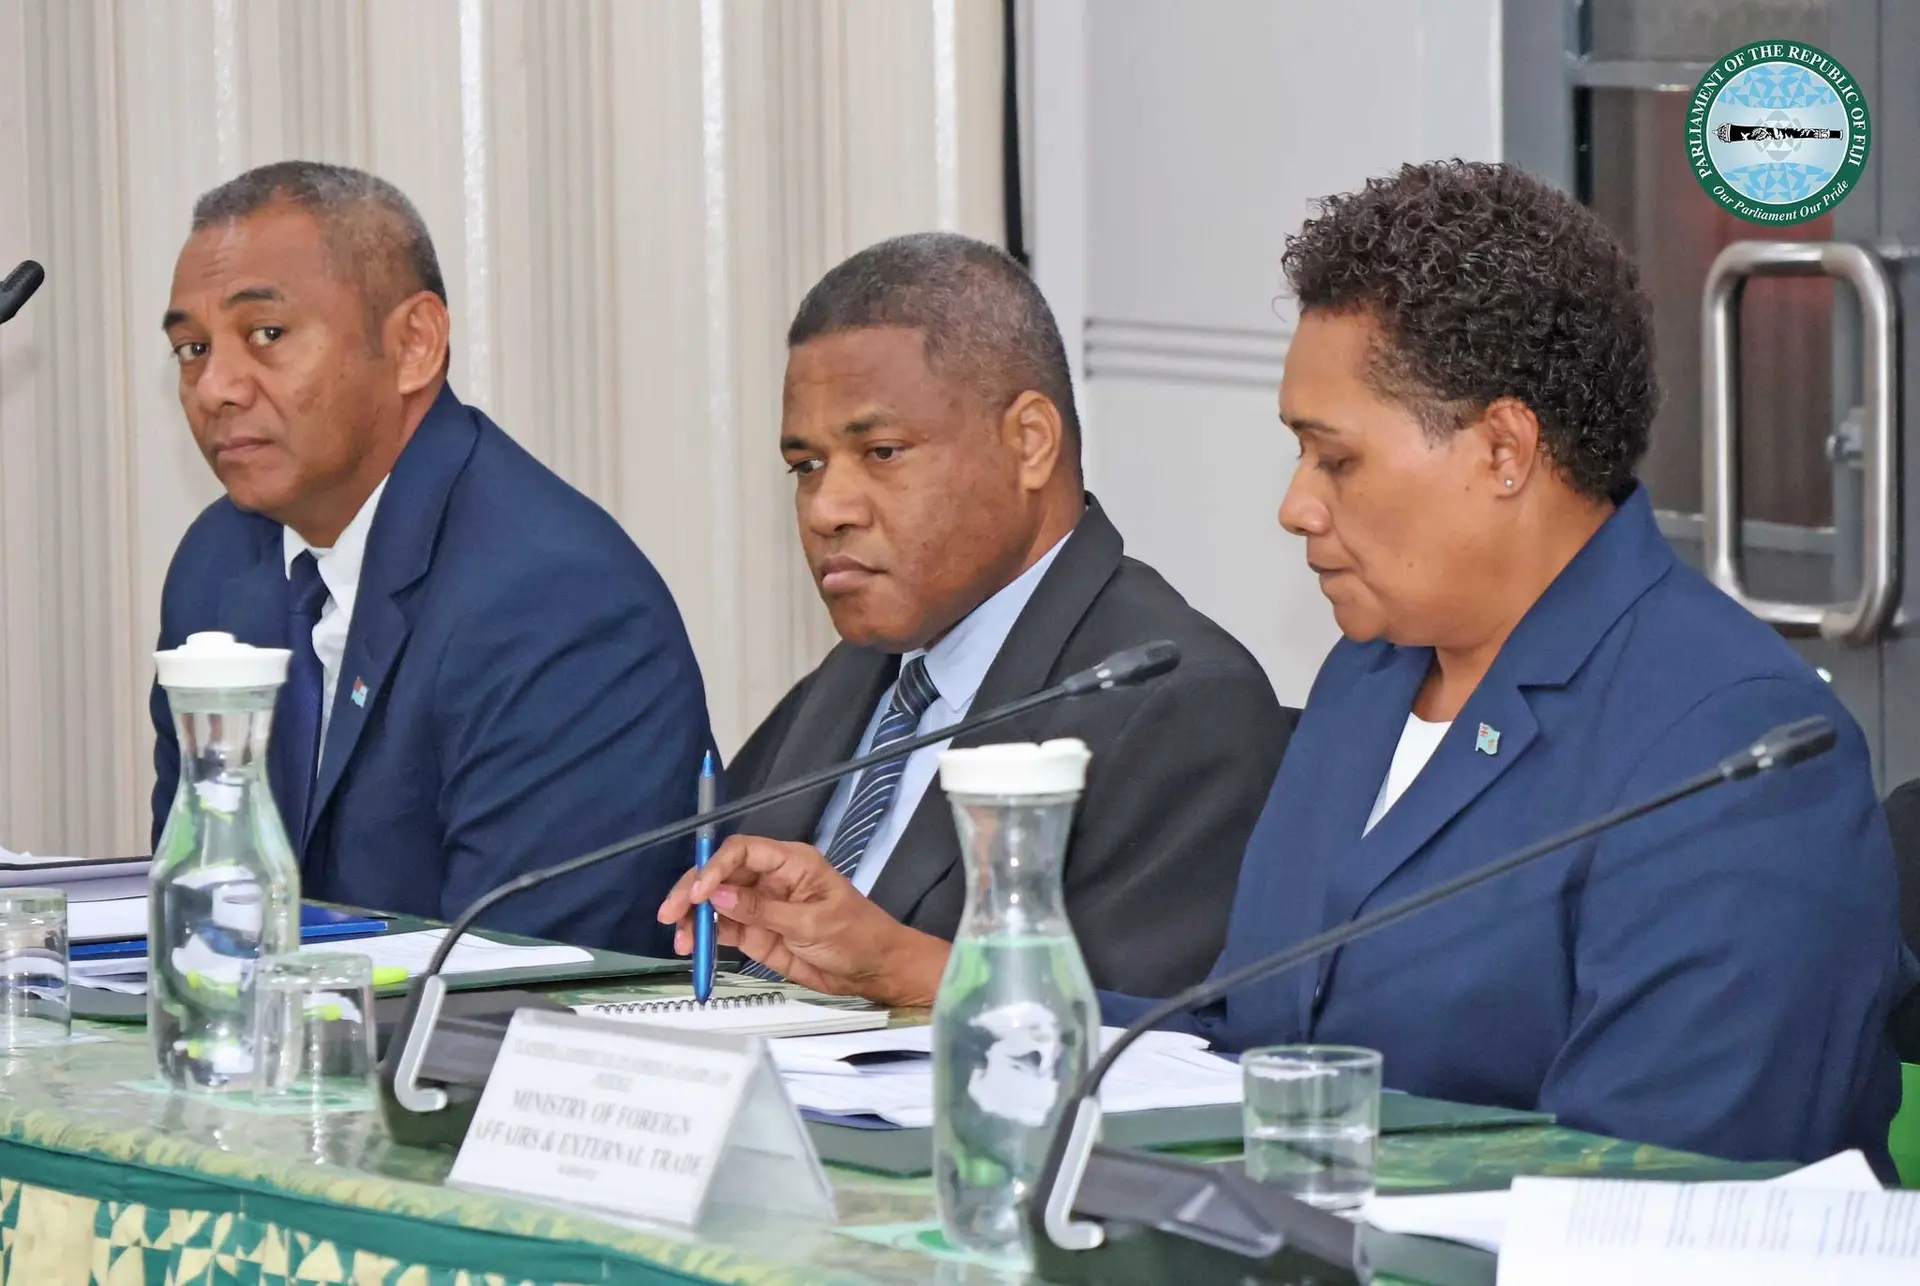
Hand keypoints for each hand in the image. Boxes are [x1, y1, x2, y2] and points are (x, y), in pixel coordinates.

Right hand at [657, 834, 948, 1006]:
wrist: (874, 970)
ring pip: (715, 902)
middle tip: (671, 915)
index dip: (714, 867)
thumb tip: (719, 895)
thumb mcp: (812, 923)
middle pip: (720, 874)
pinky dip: (705, 935)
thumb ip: (763, 910)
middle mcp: (770, 878)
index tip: (697, 893)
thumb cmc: (857, 936)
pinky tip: (693, 946)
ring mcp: (760, 905)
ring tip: (683, 941)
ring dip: (694, 917)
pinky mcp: (756, 931)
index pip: (742, 852)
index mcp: (790, 862)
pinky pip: (723, 928)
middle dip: (692, 891)